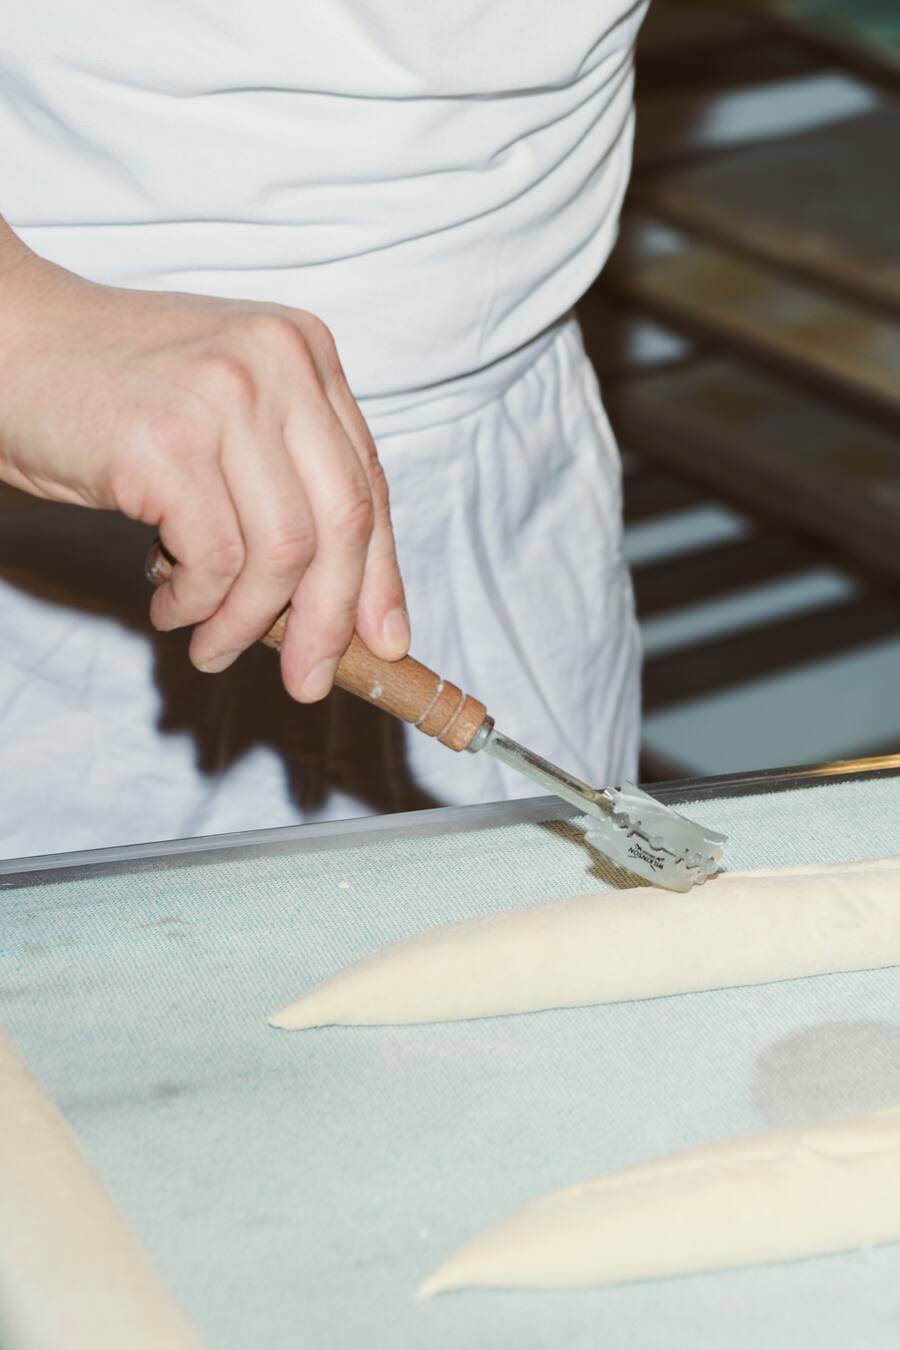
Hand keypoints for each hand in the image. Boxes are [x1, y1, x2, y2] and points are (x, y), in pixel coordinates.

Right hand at [0, 225, 409, 700]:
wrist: (5, 342)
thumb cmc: (110, 391)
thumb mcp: (223, 411)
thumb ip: (282, 478)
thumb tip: (339, 600)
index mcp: (304, 352)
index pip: (367, 483)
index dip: (380, 575)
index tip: (385, 641)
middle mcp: (277, 362)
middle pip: (342, 521)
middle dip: (332, 619)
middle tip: (309, 680)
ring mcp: (224, 397)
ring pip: (281, 551)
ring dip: (248, 622)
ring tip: (212, 646)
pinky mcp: (166, 443)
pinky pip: (214, 560)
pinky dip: (197, 604)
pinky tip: (171, 607)